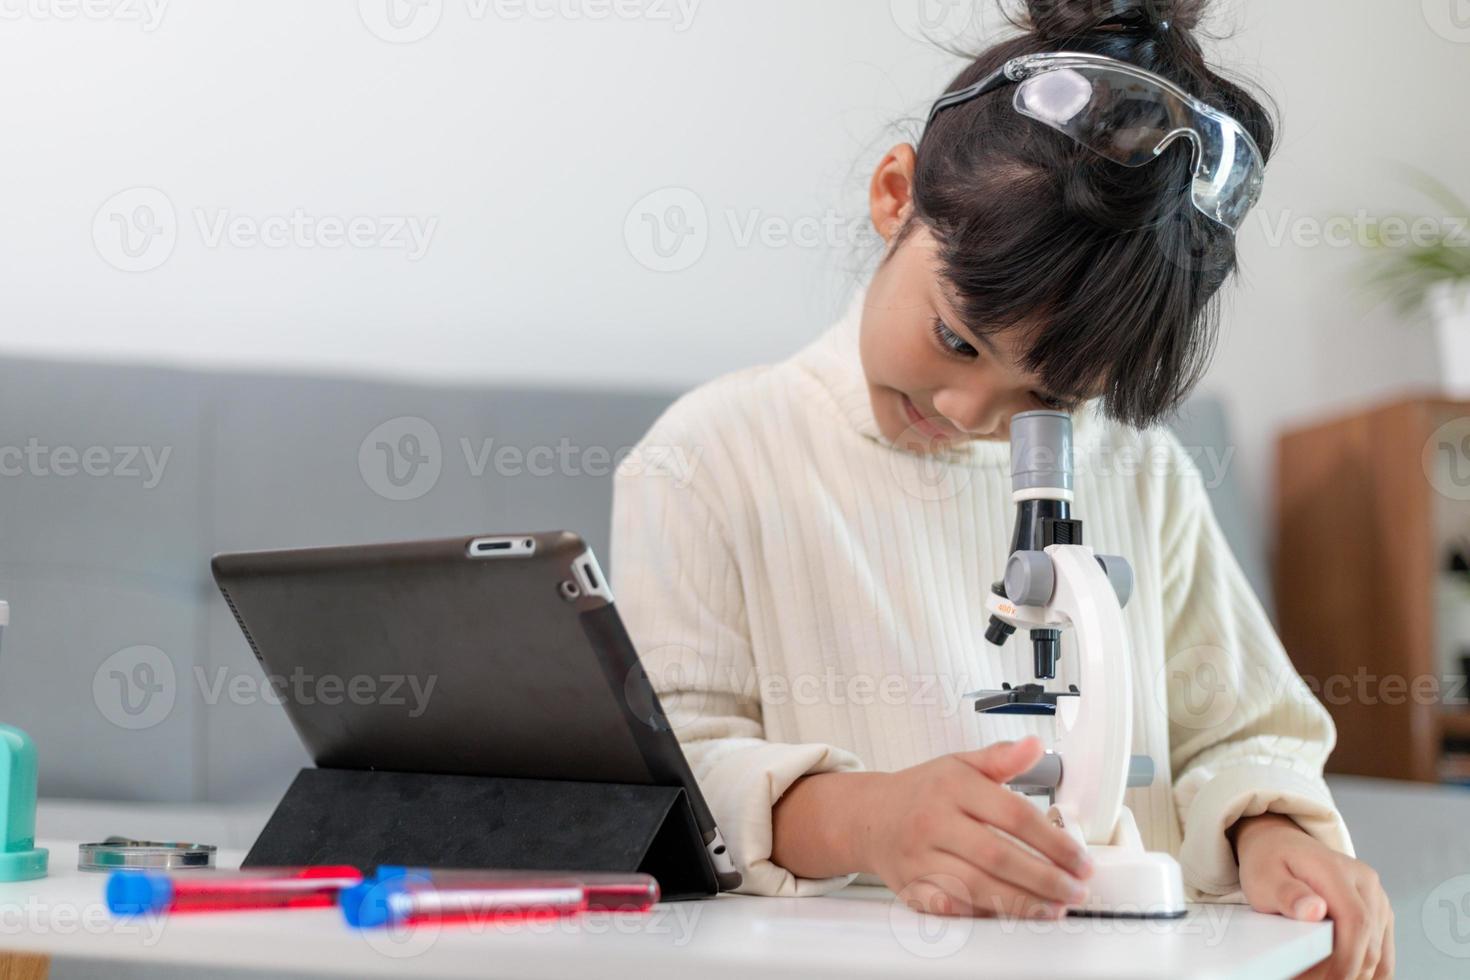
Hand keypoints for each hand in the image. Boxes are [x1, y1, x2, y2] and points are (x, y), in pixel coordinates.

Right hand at [856, 735, 1094, 918]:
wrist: (870, 817)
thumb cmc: (923, 792)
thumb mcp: (960, 764)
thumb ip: (1001, 758)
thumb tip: (1034, 746)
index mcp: (952, 786)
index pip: (1013, 815)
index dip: (1053, 841)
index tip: (1078, 859)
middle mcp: (933, 821)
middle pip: (998, 855)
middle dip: (1044, 878)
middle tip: (1074, 889)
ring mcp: (920, 857)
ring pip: (976, 887)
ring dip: (1021, 903)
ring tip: (1053, 908)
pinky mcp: (911, 886)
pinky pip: (950, 908)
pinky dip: (982, 915)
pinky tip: (1008, 915)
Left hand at [1231, 813, 1393, 978]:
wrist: (1280, 844)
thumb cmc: (1270, 861)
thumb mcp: (1264, 876)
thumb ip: (1286, 894)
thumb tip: (1314, 909)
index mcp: (1337, 870)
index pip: (1356, 922)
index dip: (1345, 960)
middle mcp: (1365, 882)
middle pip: (1370, 943)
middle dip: (1344, 973)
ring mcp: (1376, 897)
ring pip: (1381, 952)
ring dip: (1356, 974)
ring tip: (1322, 978)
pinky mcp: (1379, 912)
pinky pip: (1383, 950)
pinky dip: (1366, 970)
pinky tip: (1344, 977)